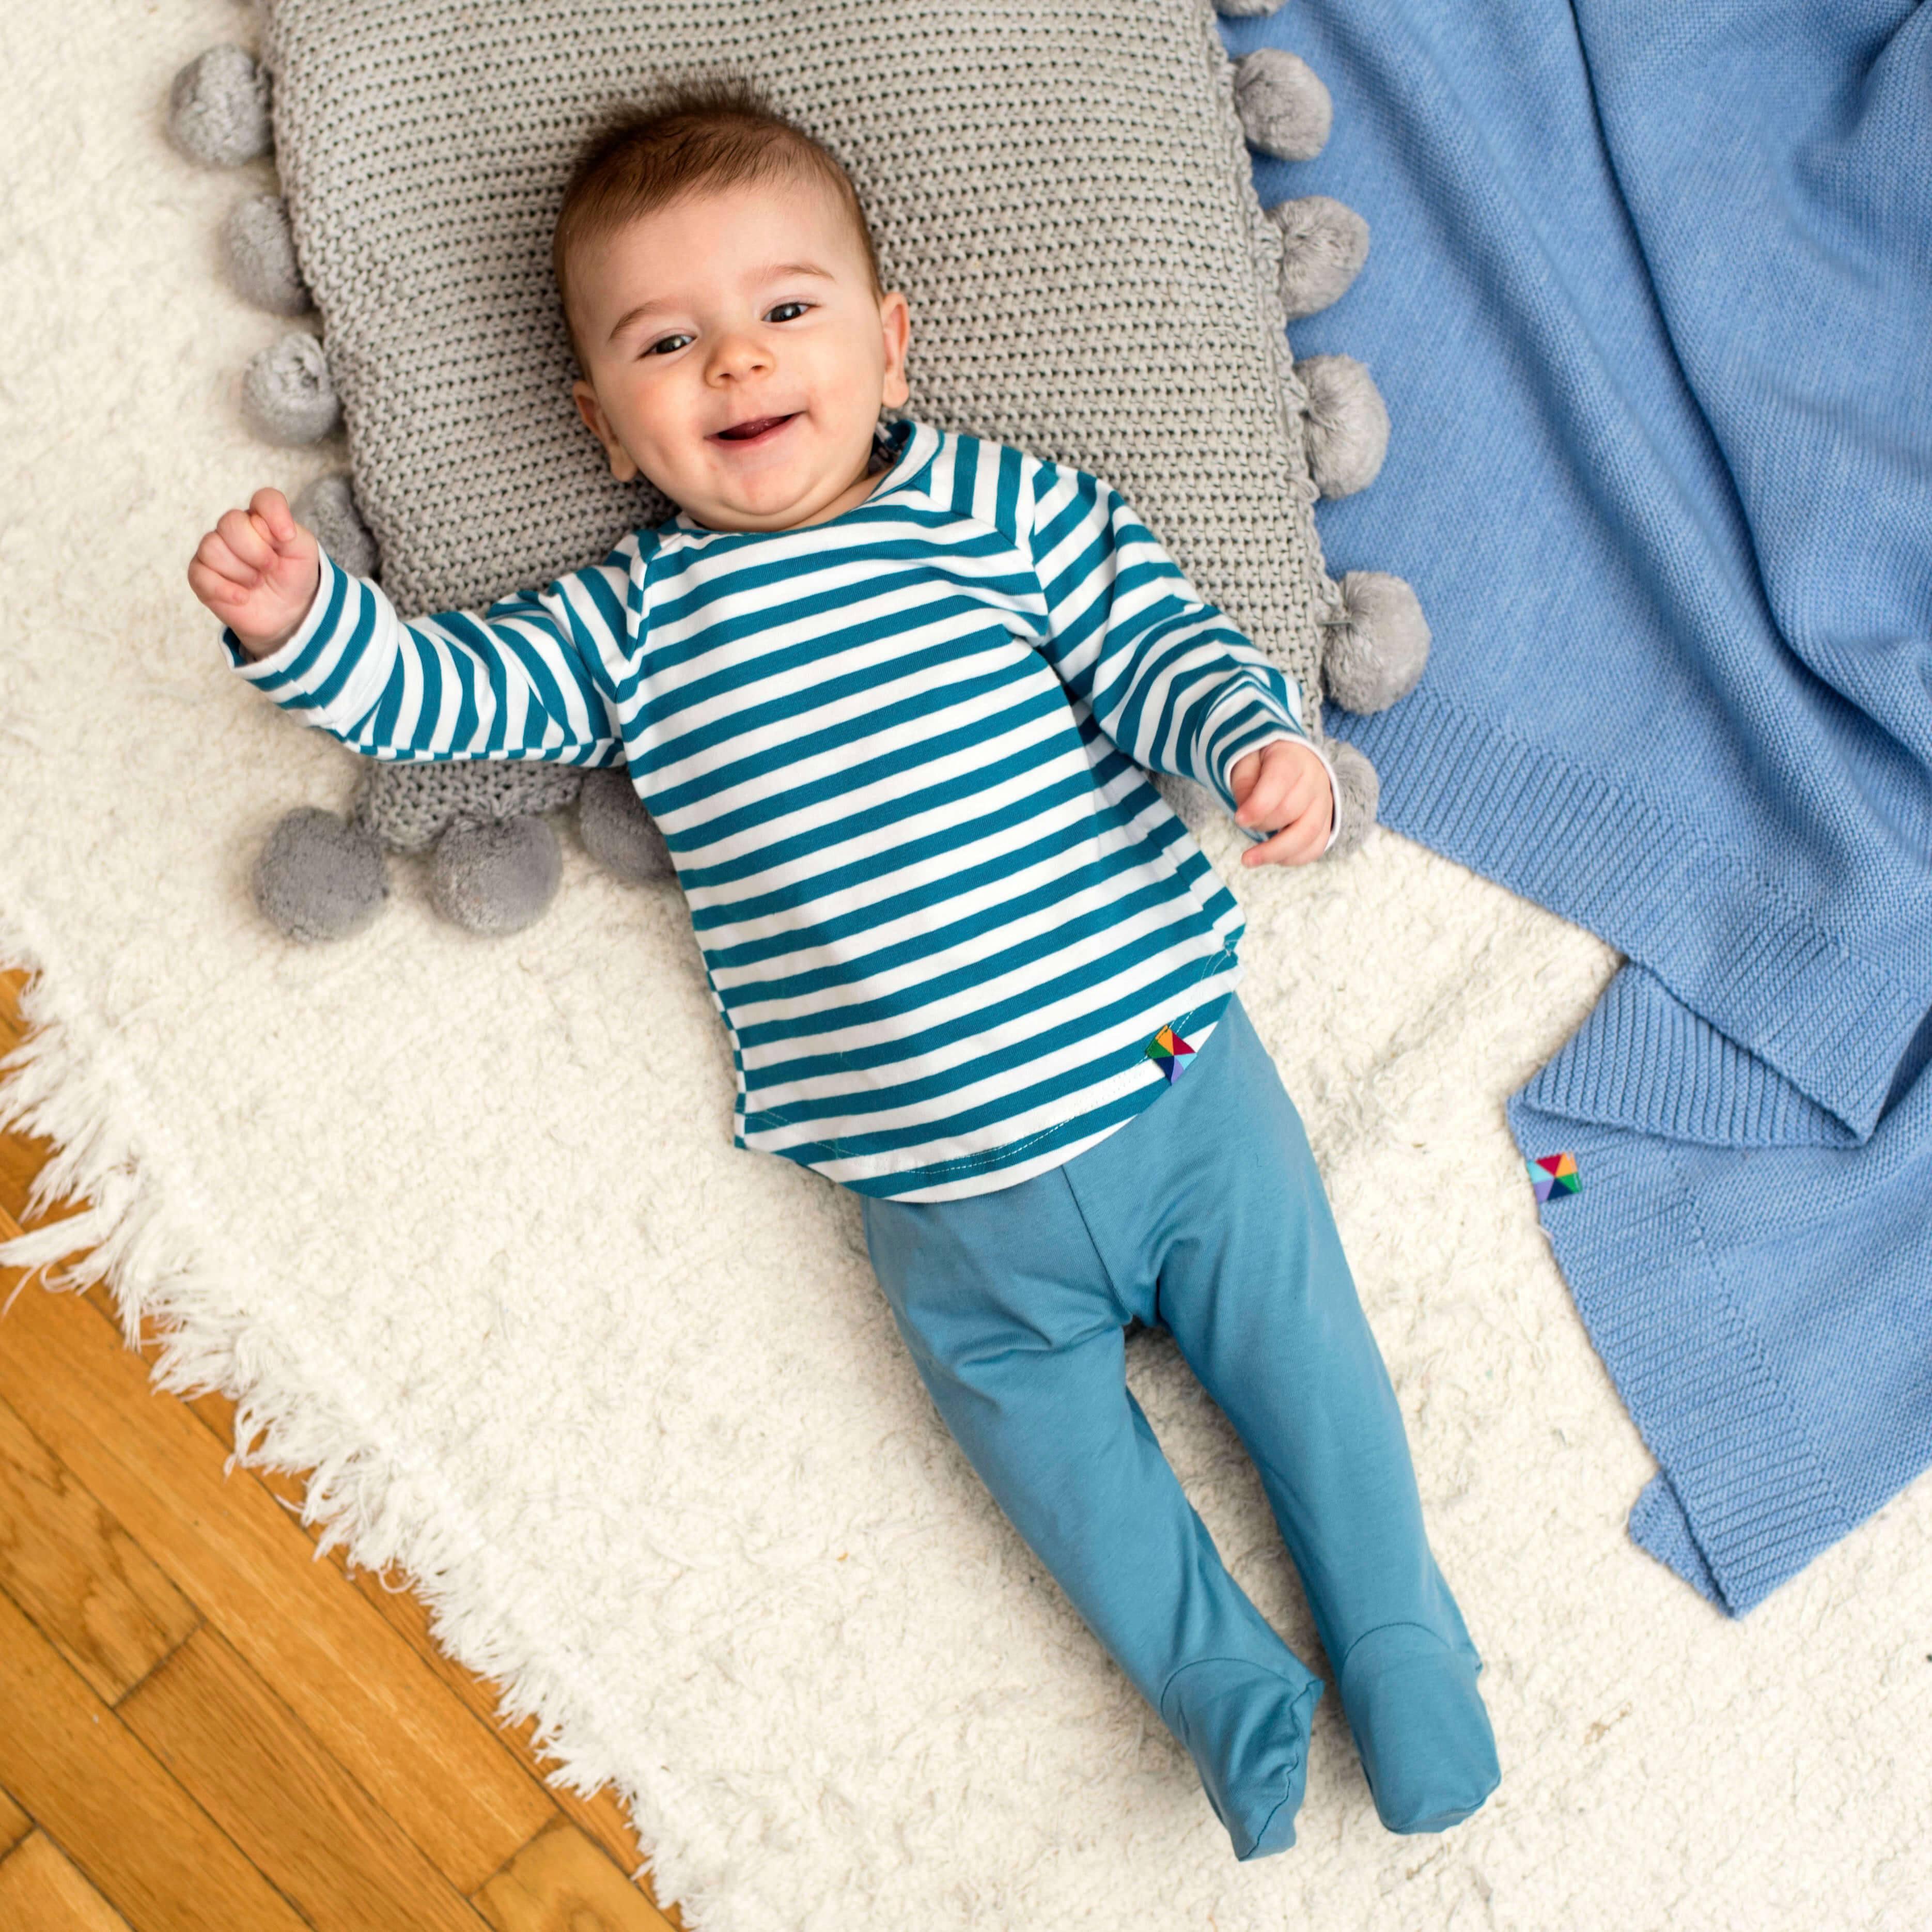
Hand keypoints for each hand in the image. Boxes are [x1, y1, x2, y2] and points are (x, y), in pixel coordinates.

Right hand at [187, 488, 321, 658]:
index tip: (287, 538)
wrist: (288, 613)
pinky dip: (225, 589)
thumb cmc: (293, 577)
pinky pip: (200, 574)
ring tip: (257, 582)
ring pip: (212, 547)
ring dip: (242, 572)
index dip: (275, 515)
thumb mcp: (304, 553)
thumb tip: (262, 524)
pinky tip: (242, 598)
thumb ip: (290, 531)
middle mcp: (234, 529)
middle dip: (257, 551)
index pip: (265, 499)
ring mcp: (214, 550)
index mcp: (262, 518)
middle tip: (271, 568)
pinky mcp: (201, 575)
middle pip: (231, 522)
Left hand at [1231, 739, 1333, 865]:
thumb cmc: (1264, 763)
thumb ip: (1243, 783)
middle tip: (1243, 824)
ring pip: (1308, 834)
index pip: (1280, 782)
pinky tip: (1273, 858)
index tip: (1239, 819)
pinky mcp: (1326, 823)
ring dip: (1276, 852)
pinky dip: (1293, 858)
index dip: (1259, 805)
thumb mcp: (1247, 762)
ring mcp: (1324, 803)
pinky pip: (1316, 847)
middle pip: (1291, 810)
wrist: (1291, 761)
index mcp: (1293, 759)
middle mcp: (1315, 780)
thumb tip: (1246, 816)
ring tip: (1249, 859)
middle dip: (1262, 824)